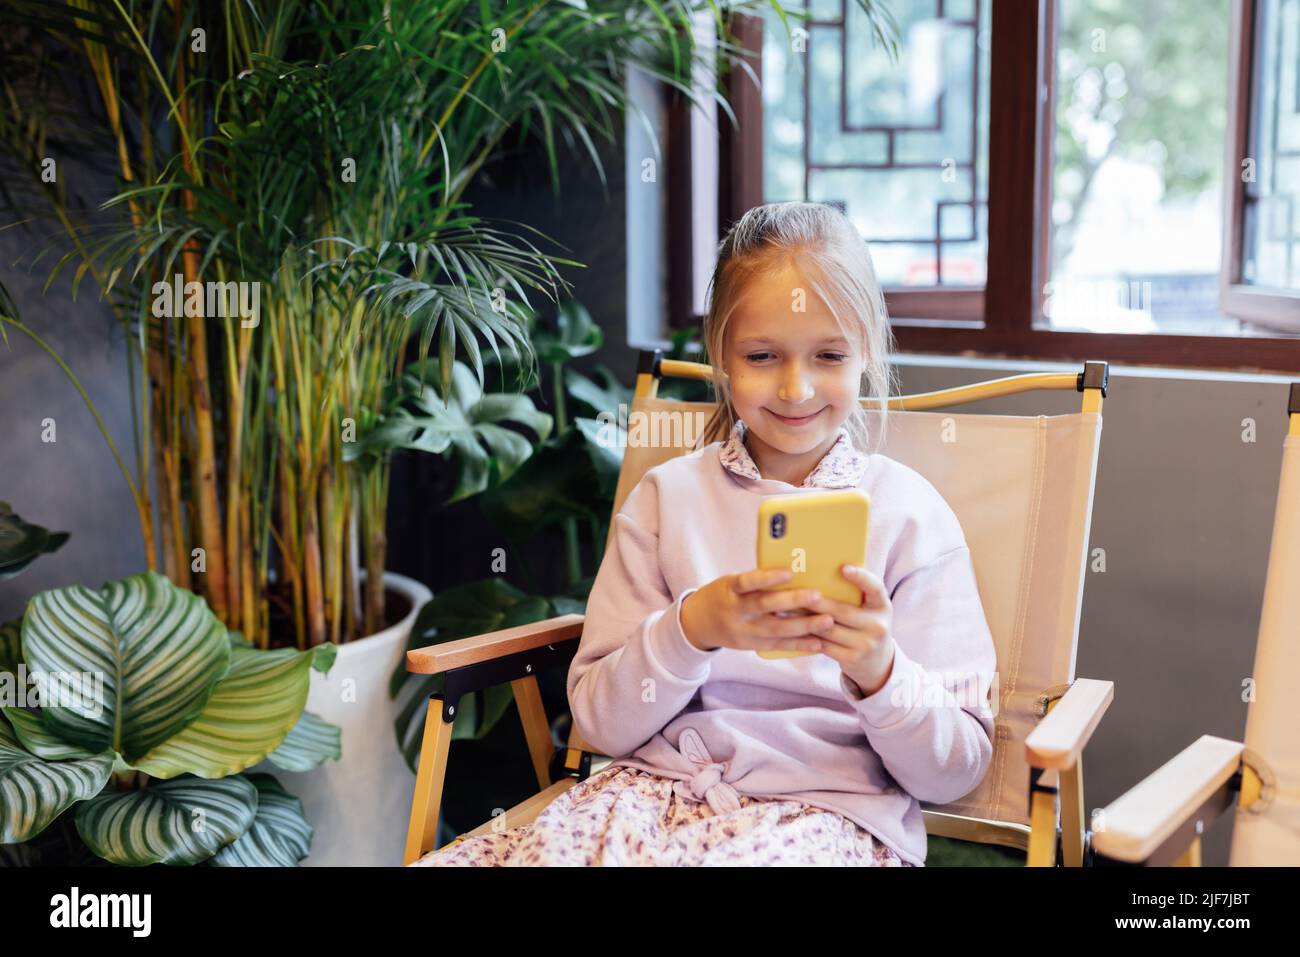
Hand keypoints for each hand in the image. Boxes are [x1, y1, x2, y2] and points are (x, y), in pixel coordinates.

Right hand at [680, 568, 834, 654]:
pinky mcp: (751, 646)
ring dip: (803, 626)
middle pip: (765, 606)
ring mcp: (744, 631)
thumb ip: (757, 580)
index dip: (767, 577)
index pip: (748, 582)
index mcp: (730, 590)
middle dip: (792, 601)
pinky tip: (817, 642)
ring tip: (827, 621)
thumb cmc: (724, 594)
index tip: (789, 571)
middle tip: (817, 595)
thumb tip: (794, 570)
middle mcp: (736, 612)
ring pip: (775, 630)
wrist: (698, 623)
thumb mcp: (732, 582)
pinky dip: (798, 644)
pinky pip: (777, 646)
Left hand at [803, 564, 896, 696]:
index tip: (844, 567)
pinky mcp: (853, 659)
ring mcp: (867, 644)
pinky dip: (806, 636)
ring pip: (828, 628)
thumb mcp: (869, 609)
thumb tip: (821, 571)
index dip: (861, 577)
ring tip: (784, 609)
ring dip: (804, 619)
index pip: (876, 588)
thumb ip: (854, 593)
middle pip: (842, 611)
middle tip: (793, 591)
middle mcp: (878, 625)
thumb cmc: (865, 624)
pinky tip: (791, 629)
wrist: (876, 661)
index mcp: (882, 606)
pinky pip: (824, 645)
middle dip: (815, 602)